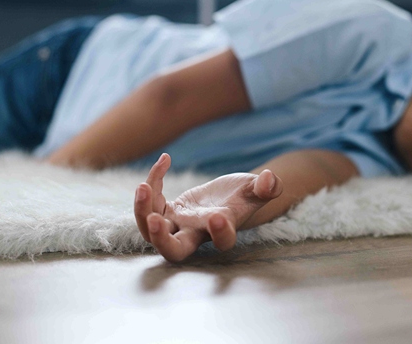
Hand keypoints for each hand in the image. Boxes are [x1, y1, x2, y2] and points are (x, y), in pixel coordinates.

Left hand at [134, 153, 282, 261]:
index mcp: (224, 229)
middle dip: (161, 240)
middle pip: (174, 251)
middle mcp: (197, 233)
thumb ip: (268, 187)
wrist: (231, 196)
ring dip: (141, 211)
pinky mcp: (167, 210)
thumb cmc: (248, 194)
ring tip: (143, 185)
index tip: (218, 216)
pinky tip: (165, 159)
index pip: (222, 242)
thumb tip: (270, 180)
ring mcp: (178, 224)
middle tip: (154, 221)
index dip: (220, 234)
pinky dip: (153, 181)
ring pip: (150, 231)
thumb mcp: (259, 188)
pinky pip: (151, 203)